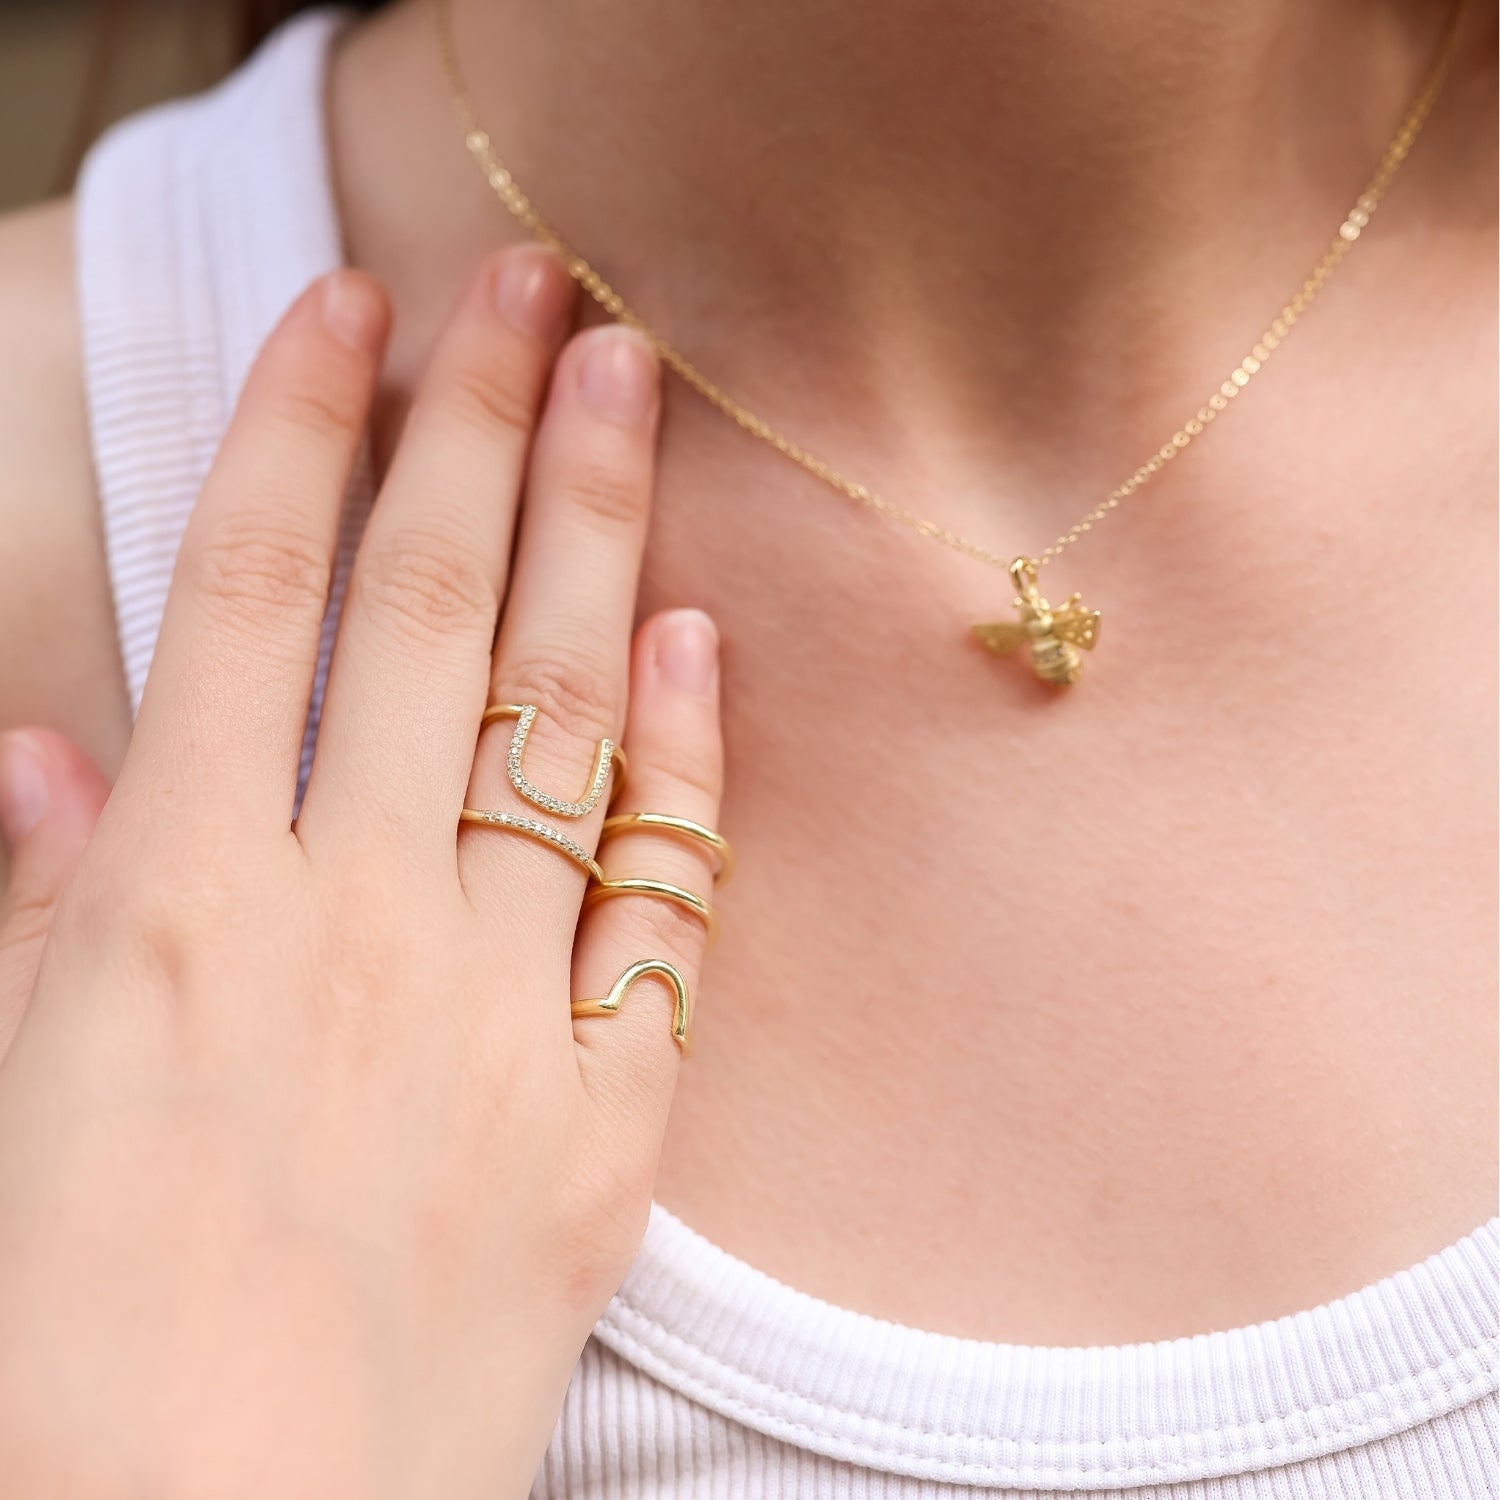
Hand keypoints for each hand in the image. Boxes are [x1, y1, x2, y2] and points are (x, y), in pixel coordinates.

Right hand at [0, 249, 723, 1497]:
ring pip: (555, 713)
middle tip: (534, 286)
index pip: (246, 597)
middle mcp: (344, 919)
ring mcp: (487, 1005)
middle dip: (474, 428)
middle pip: (425, 613)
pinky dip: (681, 760)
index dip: (298, 432)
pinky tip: (697, 637)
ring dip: (592, 531)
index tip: (352, 307)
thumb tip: (49, 747)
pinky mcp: (600, 1109)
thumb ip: (53, 906)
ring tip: (630, 385)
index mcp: (180, 905)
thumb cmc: (86, 1332)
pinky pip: (656, 899)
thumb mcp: (27, 1088)